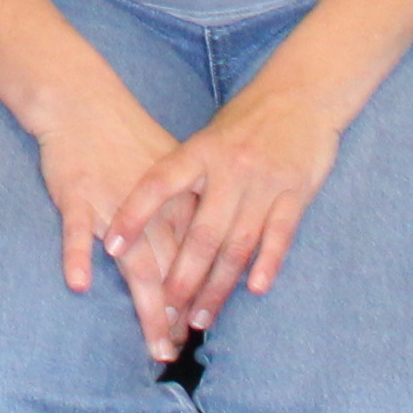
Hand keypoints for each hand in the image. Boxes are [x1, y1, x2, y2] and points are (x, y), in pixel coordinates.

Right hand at [19, 71, 192, 363]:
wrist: (83, 103)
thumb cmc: (126, 138)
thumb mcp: (169, 171)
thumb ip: (185, 210)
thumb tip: (205, 248)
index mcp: (176, 204)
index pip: (192, 261)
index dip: (194, 297)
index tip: (194, 332)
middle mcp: (151, 211)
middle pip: (169, 272)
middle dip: (175, 316)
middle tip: (176, 353)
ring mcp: (112, 205)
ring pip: (134, 265)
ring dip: (146, 307)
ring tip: (155, 344)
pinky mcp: (76, 196)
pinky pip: (77, 230)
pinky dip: (78, 255)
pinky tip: (79, 284)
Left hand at [106, 76, 342, 352]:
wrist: (302, 93)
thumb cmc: (247, 120)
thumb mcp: (209, 136)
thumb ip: (185, 173)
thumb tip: (152, 215)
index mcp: (200, 151)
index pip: (158, 185)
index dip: (133, 215)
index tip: (110, 246)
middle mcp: (228, 169)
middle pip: (201, 232)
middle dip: (181, 278)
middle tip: (164, 312)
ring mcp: (263, 182)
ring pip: (237, 243)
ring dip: (218, 286)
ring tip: (200, 319)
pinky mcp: (295, 193)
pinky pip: (279, 234)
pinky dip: (267, 263)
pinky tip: (253, 290)